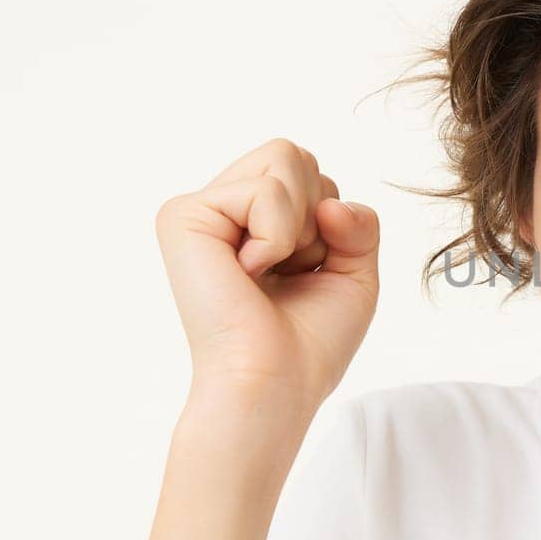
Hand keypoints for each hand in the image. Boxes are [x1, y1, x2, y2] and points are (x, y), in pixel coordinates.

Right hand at [155, 137, 380, 430]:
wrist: (275, 385)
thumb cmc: (308, 343)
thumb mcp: (354, 272)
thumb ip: (358, 222)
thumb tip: (330, 203)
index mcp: (252, 220)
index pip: (310, 172)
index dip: (332, 221)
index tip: (308, 271)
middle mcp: (222, 209)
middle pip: (295, 154)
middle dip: (317, 214)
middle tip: (290, 270)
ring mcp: (199, 210)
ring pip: (285, 157)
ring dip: (300, 225)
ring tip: (269, 270)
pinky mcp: (183, 217)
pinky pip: (264, 191)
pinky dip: (278, 236)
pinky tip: (249, 273)